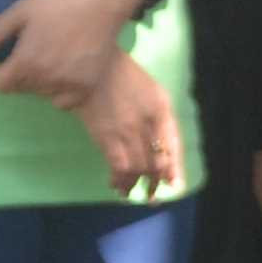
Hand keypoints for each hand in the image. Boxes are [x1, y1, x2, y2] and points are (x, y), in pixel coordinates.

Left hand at [0, 0, 151, 112]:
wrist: (103, 2)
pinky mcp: (86, 88)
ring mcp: (68, 84)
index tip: (18, 54)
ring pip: (43, 95)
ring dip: (44, 81)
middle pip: (22, 89)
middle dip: (25, 74)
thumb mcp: (20, 12)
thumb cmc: (58, 3)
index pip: (1, 86)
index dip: (5, 71)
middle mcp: (46, 77)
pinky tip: (69, 69)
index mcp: (26, 60)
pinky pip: (63, 103)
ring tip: (56, 56)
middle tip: (42, 49)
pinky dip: (62, 91)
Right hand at [76, 60, 186, 199]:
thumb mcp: (147, 88)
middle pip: (157, 159)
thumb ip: (155, 113)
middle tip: (152, 196)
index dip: (174, 167)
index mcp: (161, 106)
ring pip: (139, 167)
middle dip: (156, 181)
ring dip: (137, 184)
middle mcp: (149, 122)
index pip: (173, 143)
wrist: (87, 66)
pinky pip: (119, 166)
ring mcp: (128, 131)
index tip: (174, 185)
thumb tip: (158, 142)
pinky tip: (116, 186)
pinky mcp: (107, 138)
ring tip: (132, 193)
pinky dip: (119, 180)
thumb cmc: (116, 73)